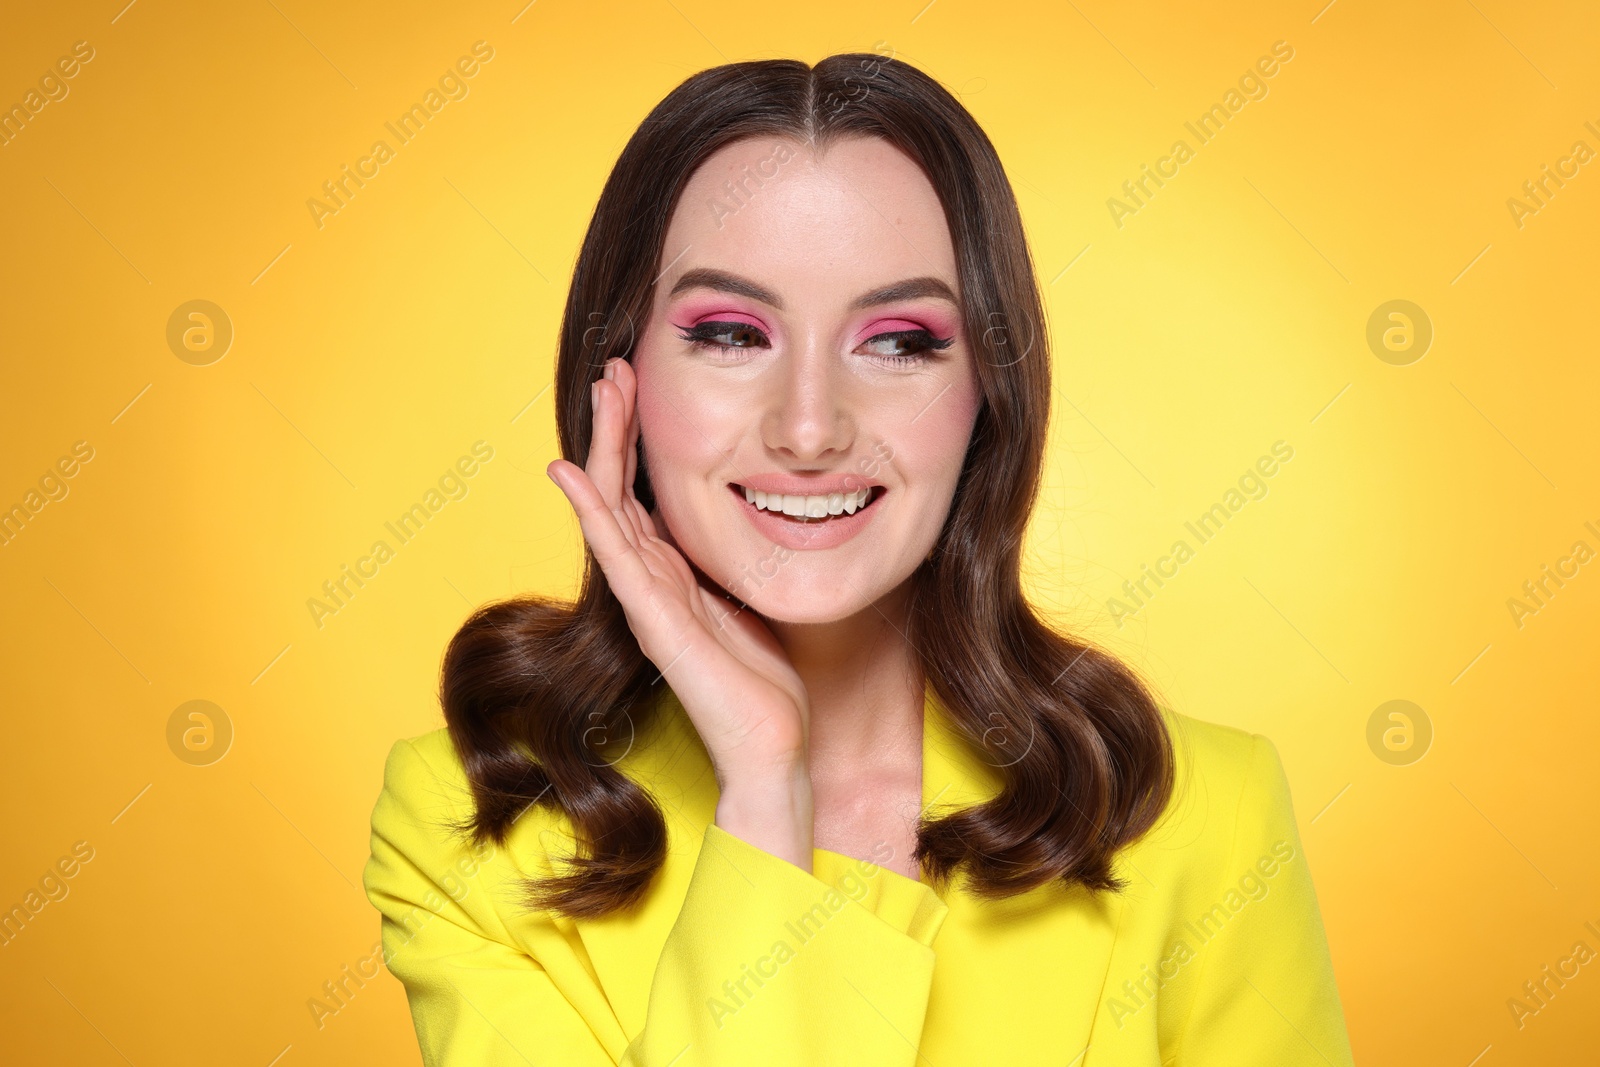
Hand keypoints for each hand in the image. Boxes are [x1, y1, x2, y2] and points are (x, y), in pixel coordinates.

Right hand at [546, 357, 812, 866]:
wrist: (771, 746)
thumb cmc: (764, 681)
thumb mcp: (750, 599)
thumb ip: (730, 561)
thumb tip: (738, 516)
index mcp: (676, 574)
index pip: (644, 494)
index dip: (638, 440)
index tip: (639, 385)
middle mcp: (654, 581)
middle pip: (623, 490)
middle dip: (619, 428)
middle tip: (614, 369)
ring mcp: (649, 600)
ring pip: (614, 510)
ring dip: (604, 449)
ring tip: (599, 396)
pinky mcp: (656, 622)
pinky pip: (618, 555)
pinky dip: (593, 512)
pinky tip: (573, 474)